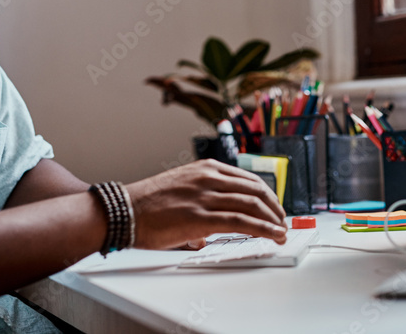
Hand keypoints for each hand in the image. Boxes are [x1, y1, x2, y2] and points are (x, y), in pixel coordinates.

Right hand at [126, 159, 286, 249]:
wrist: (123, 211)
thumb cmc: (146, 204)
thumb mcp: (179, 188)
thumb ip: (199, 200)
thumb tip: (208, 231)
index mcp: (205, 168)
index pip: (248, 178)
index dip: (267, 194)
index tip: (274, 206)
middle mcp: (209, 178)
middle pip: (256, 190)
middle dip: (274, 207)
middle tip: (281, 220)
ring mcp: (206, 197)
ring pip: (253, 205)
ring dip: (273, 220)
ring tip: (281, 232)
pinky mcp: (202, 218)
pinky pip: (242, 222)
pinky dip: (263, 229)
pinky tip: (273, 235)